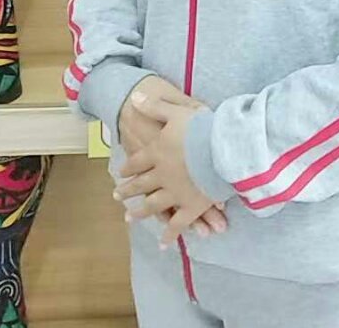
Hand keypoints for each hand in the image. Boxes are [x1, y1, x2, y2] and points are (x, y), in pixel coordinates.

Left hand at [115, 93, 215, 247]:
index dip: (128, 167)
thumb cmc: (200, 127)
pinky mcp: (191, 206)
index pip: (137, 161)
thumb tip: (134, 97)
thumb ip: (154, 106)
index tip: (120, 173)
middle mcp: (161, 175)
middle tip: (117, 195)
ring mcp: (175, 193)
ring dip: (140, 212)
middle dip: (128, 190)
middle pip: (141, 184)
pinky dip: (169, 233)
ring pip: (153, 205)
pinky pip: (177, 223)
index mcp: (157, 152)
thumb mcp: (175, 110)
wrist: (222, 149)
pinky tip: (163, 242)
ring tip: (129, 217)